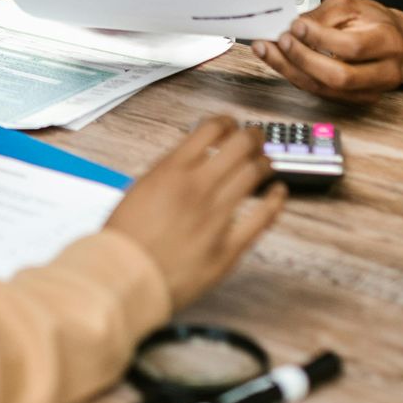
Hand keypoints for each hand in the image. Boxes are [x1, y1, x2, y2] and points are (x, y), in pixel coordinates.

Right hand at [103, 116, 284, 308]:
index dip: (226, 122)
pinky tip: (279, 192)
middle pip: (239, 145)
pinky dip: (275, 200)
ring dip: (264, 162)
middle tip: (256, 138)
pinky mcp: (228, 247)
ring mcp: (216, 217)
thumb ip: (167, 173)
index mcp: (171, 170)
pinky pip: (262, 217)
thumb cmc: (124, 241)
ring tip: (266, 162)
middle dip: (252, 136)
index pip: (210, 129)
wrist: (123, 279)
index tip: (230, 125)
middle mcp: (197, 187)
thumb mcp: (138, 189)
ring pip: (254, 174)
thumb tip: (191, 162)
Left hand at [251, 0, 402, 105]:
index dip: (320, 38)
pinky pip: (321, 94)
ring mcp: (370, 91)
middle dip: (303, 59)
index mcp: (388, 42)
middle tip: (280, 41)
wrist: (399, 42)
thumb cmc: (374, 21)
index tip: (296, 26)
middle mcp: (384, 73)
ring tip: (268, 51)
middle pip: (339, 77)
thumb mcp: (352, 6)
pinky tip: (280, 62)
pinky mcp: (355, 100)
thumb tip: (295, 27)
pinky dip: (297, 78)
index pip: (352, 47)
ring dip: (291, 71)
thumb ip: (324, 15)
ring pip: (326, 90)